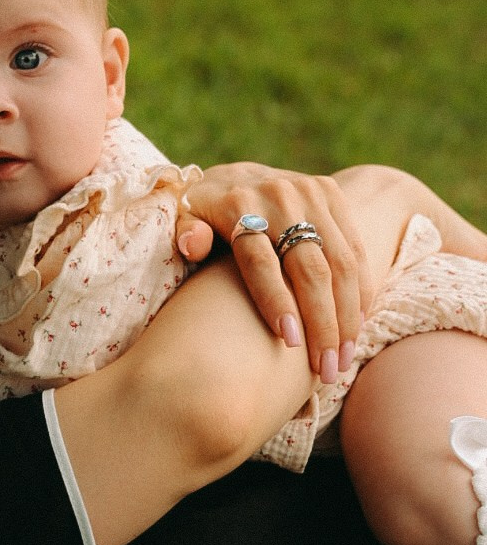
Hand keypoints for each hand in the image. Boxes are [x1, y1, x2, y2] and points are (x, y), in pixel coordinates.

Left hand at [174, 163, 371, 381]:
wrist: (234, 173)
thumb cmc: (202, 213)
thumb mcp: (183, 218)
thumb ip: (186, 232)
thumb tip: (191, 244)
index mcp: (236, 202)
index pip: (260, 259)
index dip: (275, 300)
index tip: (290, 342)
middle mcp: (278, 194)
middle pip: (309, 267)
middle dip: (322, 322)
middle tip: (326, 370)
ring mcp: (310, 192)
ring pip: (340, 263)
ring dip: (347, 316)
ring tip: (343, 361)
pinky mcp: (332, 193)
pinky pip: (355, 248)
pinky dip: (361, 289)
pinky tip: (357, 327)